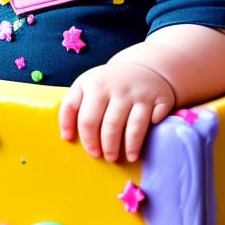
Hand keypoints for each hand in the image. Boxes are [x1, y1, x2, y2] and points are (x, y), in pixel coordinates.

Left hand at [59, 62, 175, 162]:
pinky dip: (152, 132)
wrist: (141, 67)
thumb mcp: (85, 86)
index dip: (87, 140)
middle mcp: (116, 87)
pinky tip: (148, 140)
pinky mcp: (159, 98)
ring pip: (133, 127)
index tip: (92, 152)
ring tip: (129, 157)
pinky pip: (154, 120)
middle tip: (108, 157)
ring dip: (130, 146)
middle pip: (109, 126)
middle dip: (108, 146)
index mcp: (94, 85)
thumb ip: (70, 107)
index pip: (86, 119)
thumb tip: (66, 137)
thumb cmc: (107, 84)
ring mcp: (138, 92)